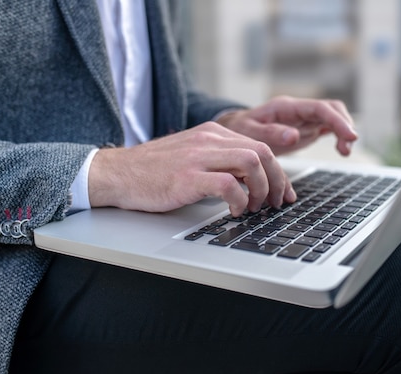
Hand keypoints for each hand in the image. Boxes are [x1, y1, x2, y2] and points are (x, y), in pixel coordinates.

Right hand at [88, 122, 295, 215]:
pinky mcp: (187, 176)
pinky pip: (228, 185)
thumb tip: (250, 183)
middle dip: (278, 181)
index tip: (283, 193)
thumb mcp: (192, 156)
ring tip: (254, 208)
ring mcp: (198, 156)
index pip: (260, 146)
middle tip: (276, 203)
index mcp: (213, 133)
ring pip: (252, 163)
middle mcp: (210, 139)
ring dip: (261, 190)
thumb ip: (220, 162)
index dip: (279, 173)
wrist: (117, 173)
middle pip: (263, 152)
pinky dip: (240, 201)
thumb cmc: (154, 171)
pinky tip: (235, 211)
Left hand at [216, 95, 357, 155]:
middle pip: (332, 109)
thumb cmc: (241, 130)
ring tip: (345, 151)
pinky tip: (341, 150)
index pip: (320, 108)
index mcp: (287, 107)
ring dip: (344, 132)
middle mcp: (298, 109)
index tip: (350, 136)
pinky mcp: (307, 128)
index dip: (338, 121)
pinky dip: (339, 137)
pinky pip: (329, 127)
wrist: (236, 130)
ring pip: (333, 117)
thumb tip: (294, 136)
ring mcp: (304, 117)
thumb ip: (271, 134)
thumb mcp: (250, 132)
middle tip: (348, 146)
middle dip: (344, 125)